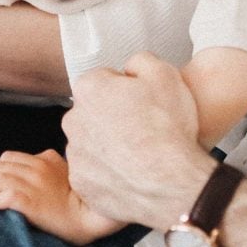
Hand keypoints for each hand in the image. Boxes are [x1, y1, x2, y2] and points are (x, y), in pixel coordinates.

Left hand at [0, 149, 121, 245]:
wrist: (90, 215)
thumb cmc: (82, 198)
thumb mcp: (67, 172)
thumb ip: (50, 166)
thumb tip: (35, 166)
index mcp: (46, 159)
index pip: (12, 157)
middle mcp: (37, 168)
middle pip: (1, 166)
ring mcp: (33, 184)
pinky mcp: (29, 202)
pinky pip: (3, 197)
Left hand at [63, 52, 214, 231]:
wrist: (173, 185)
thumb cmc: (169, 129)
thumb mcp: (165, 73)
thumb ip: (139, 60)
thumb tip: (130, 68)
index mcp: (89, 88)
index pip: (103, 79)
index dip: (126, 88)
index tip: (143, 101)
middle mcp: (73, 121)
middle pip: (93, 111)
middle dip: (113, 116)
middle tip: (143, 127)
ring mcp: (76, 156)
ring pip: (92, 143)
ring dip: (110, 145)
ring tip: (141, 154)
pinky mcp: (82, 185)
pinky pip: (94, 173)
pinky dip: (109, 173)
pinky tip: (133, 174)